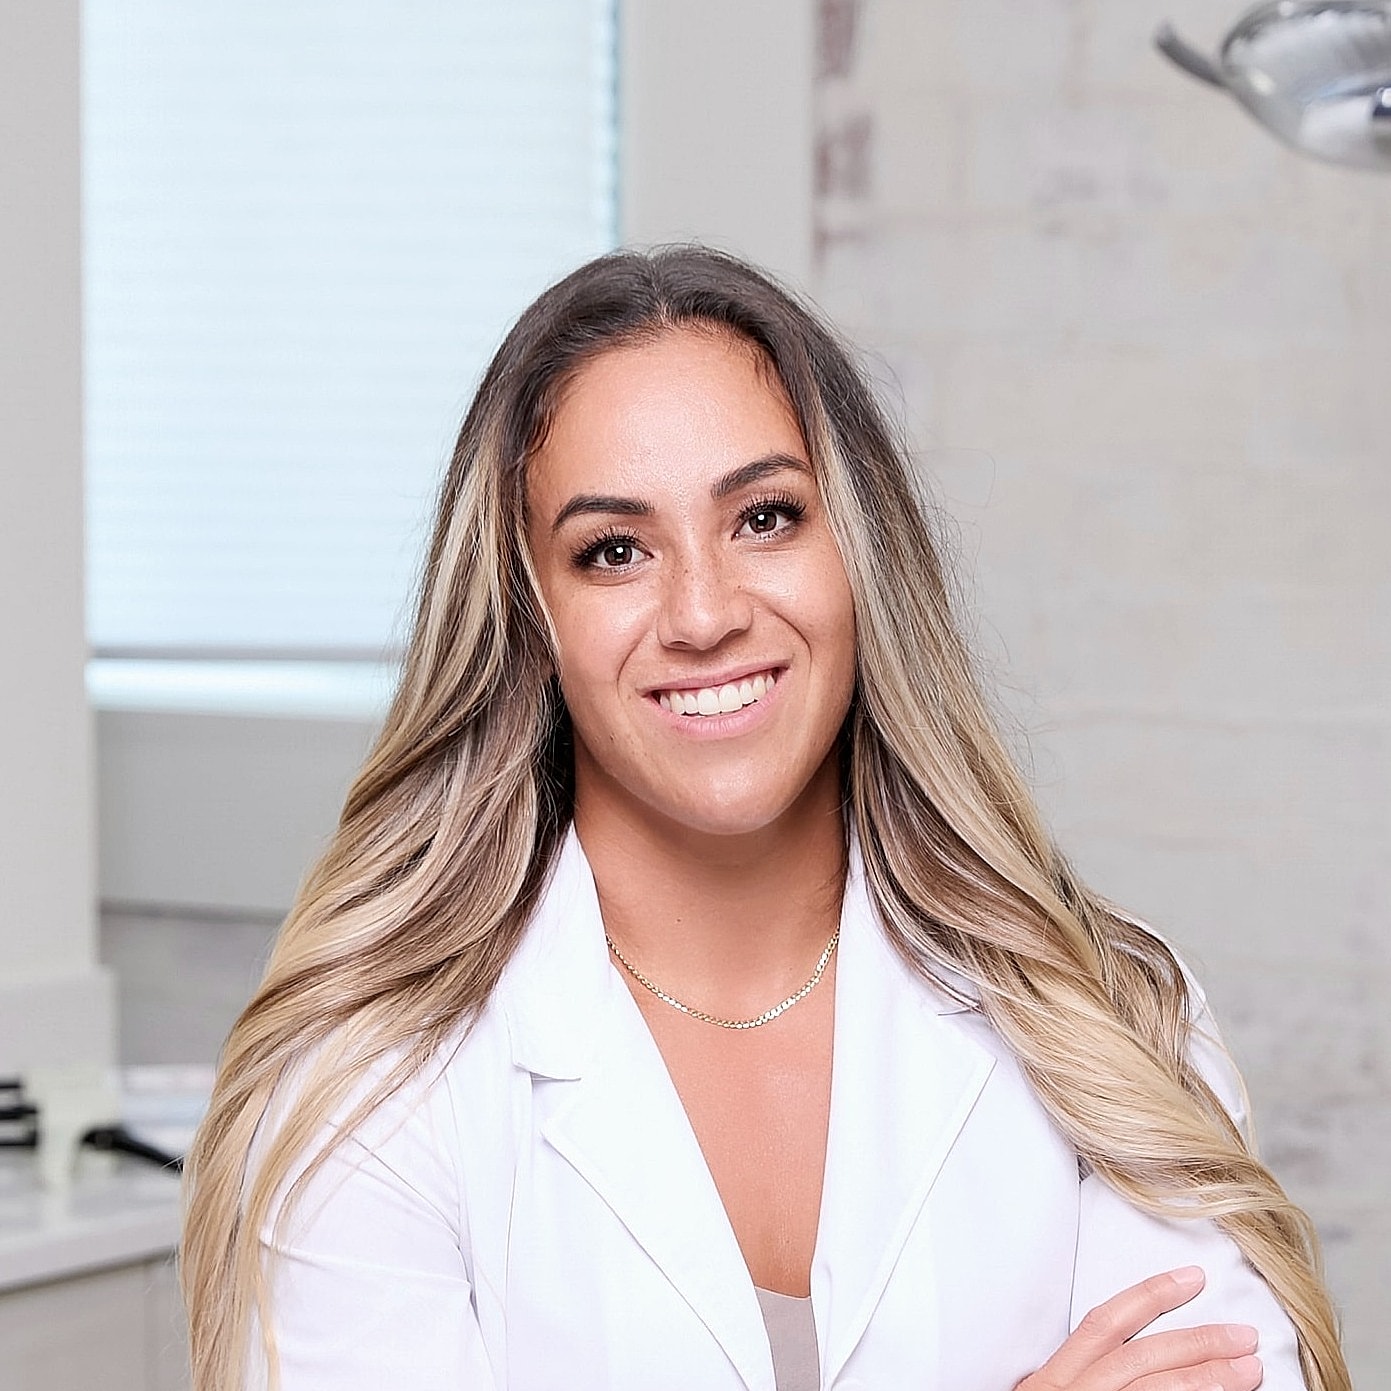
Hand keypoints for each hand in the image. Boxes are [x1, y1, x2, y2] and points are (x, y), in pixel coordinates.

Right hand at [1015, 1267, 1262, 1390]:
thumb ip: (1084, 1380)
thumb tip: (1147, 1363)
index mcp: (1052, 1382)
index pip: (1105, 1323)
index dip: (1150, 1295)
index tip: (1192, 1279)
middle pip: (1141, 1357)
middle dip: (1198, 1342)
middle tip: (1243, 1336)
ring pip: (1154, 1389)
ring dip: (1207, 1377)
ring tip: (1249, 1370)